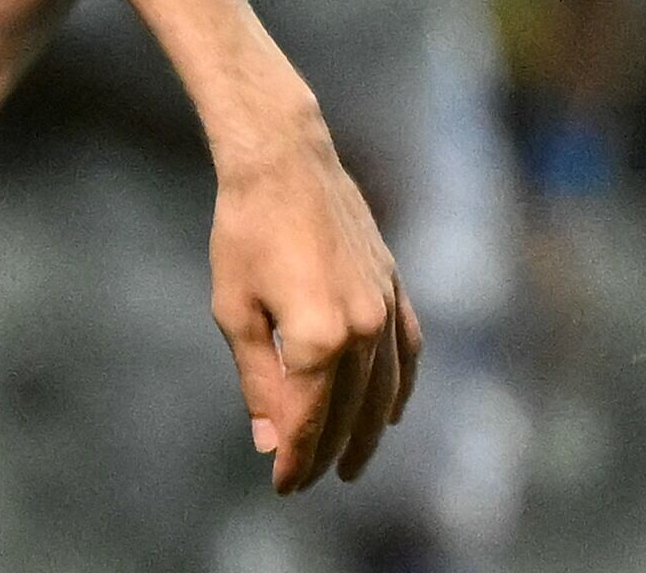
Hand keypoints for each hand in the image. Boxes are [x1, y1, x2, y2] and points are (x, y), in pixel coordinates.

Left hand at [208, 114, 418, 492]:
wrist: (284, 160)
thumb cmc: (245, 230)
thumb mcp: (235, 309)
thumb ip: (257, 379)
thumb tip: (271, 439)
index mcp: (319, 339)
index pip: (310, 420)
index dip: (295, 458)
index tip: (282, 484)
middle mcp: (364, 330)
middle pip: (349, 413)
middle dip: (326, 451)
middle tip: (307, 479)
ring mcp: (385, 308)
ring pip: (385, 392)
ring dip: (369, 432)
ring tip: (352, 463)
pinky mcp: (394, 287)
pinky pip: (409, 353)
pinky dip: (402, 388)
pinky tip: (392, 412)